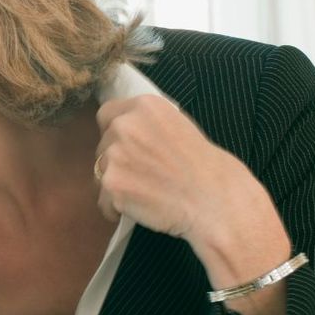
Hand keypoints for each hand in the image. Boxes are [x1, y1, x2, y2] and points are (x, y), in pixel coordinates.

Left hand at [93, 95, 282, 254]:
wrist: (215, 200)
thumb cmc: (205, 167)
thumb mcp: (178, 126)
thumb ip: (146, 125)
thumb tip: (122, 130)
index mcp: (144, 106)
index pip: (107, 113)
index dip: (115, 132)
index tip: (129, 146)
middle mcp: (124, 125)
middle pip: (102, 144)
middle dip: (117, 159)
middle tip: (145, 174)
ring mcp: (115, 155)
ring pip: (100, 173)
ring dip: (116, 184)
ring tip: (146, 192)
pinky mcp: (112, 184)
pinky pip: (104, 200)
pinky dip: (117, 208)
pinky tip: (143, 208)